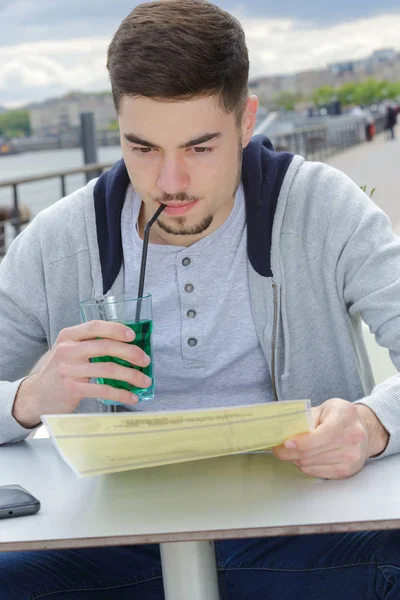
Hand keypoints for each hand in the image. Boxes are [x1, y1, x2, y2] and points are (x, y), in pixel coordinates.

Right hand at [12, 320, 151, 427]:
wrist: (37, 395)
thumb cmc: (60, 370)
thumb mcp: (69, 350)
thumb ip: (90, 344)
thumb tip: (127, 345)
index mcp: (68, 336)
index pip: (95, 327)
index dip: (116, 329)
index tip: (133, 335)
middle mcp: (67, 350)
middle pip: (105, 347)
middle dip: (131, 353)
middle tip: (146, 360)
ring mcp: (69, 370)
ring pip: (108, 369)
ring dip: (131, 375)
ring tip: (144, 380)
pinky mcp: (73, 389)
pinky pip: (103, 389)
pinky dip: (121, 393)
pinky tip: (132, 396)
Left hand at [272, 398, 388, 478]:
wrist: (365, 430)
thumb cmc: (339, 416)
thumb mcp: (324, 408)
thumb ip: (305, 418)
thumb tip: (283, 432)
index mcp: (345, 416)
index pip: (322, 434)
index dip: (302, 441)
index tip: (286, 442)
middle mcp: (352, 437)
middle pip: (313, 452)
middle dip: (290, 452)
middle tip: (278, 449)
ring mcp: (352, 456)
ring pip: (312, 464)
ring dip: (296, 459)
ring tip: (291, 452)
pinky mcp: (348, 471)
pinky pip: (317, 473)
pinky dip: (305, 466)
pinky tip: (304, 458)